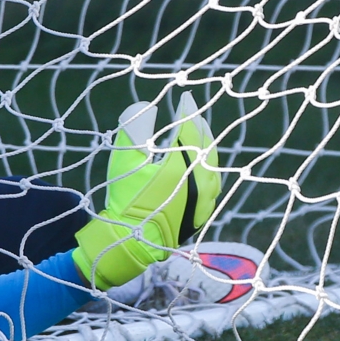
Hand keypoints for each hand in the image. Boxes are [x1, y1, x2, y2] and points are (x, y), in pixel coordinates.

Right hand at [73, 94, 221, 291]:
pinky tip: (201, 165)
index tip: (185, 99)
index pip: (190, 131)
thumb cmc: (126, 200)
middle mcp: (199, 183)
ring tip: (199, 136)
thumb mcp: (125, 161)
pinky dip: (208, 169)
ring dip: (207, 148)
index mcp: (181, 168)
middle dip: (200, 128)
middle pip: (207, 147)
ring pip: (214, 166)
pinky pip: (213, 184)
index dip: (188, 112)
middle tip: (193, 115)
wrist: (132, 242)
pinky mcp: (203, 213)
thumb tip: (146, 107)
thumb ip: (135, 130)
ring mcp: (205, 200)